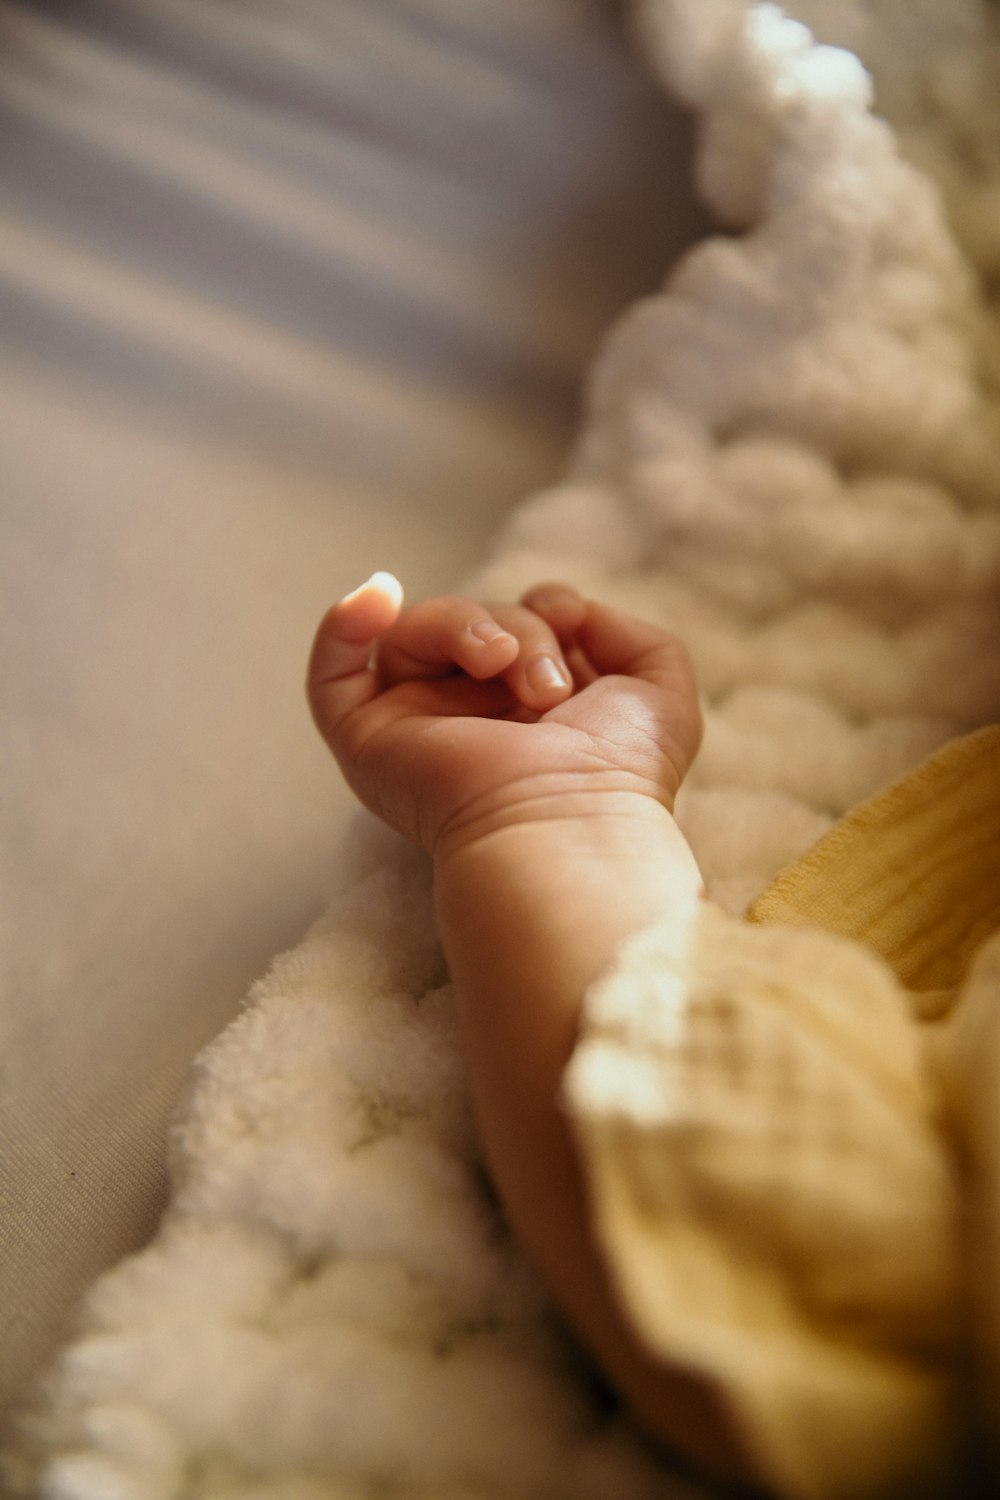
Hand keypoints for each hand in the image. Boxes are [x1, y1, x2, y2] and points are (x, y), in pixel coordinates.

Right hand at [307, 573, 701, 856]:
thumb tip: (563, 609)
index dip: (546, 607)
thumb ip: (629, 633)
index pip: (516, 626)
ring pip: (416, 631)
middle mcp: (468, 720)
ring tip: (505, 668)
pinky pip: (332, 674)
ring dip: (467, 626)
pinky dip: (343, 624)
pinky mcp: (367, 740)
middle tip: (549, 686)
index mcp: (528, 714)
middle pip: (471, 623)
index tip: (574, 622)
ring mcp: (414, 729)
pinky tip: (378, 595)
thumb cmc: (623, 774)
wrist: (569, 821)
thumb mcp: (657, 688)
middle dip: (517, 628)